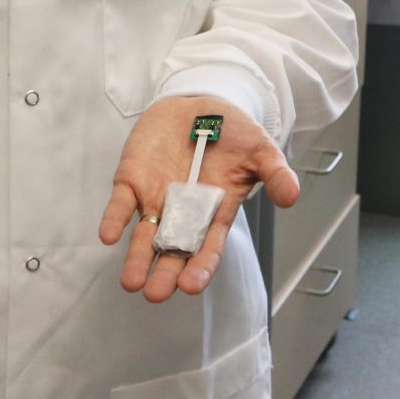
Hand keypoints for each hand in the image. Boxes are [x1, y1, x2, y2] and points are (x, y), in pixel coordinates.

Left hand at [99, 95, 298, 302]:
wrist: (200, 104)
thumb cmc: (233, 133)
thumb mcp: (261, 150)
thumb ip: (275, 174)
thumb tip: (291, 196)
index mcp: (215, 212)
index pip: (208, 246)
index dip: (200, 266)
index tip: (191, 285)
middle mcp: (183, 212)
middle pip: (173, 249)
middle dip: (165, 272)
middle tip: (156, 293)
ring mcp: (156, 197)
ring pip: (144, 233)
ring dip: (136, 256)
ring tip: (131, 282)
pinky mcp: (133, 178)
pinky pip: (120, 202)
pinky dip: (114, 219)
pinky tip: (108, 236)